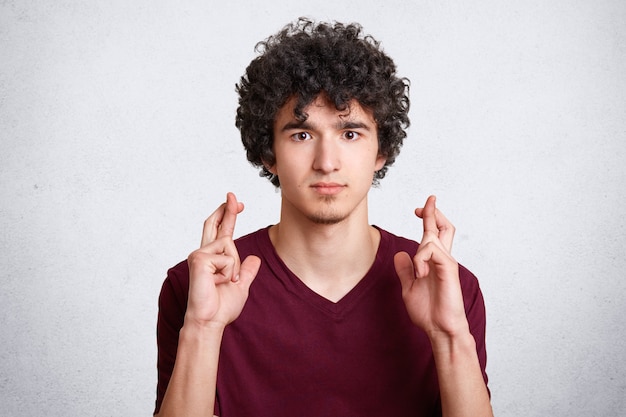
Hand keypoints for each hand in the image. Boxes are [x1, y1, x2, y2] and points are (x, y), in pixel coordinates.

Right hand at [185, 192, 260, 328]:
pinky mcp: (199, 260)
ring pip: (230, 246)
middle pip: (216, 224)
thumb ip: (246, 272)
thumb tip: (254, 258)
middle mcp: (203, 253)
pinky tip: (217, 283)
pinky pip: (227, 258)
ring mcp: (199, 255)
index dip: (227, 216)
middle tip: (232, 194)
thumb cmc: (220, 307)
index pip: (220, 231)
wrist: (210, 321)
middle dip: (227, 209)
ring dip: (234, 268)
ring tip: (223, 282)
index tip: (236, 202)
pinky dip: (229, 273)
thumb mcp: (240, 286)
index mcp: (212, 258)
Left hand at [394, 196, 468, 337]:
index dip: (428, 218)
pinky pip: (432, 252)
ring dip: (419, 251)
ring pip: (430, 238)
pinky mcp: (449, 269)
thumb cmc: (428, 311)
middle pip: (442, 227)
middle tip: (428, 200)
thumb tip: (400, 255)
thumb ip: (405, 271)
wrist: (439, 328)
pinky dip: (421, 260)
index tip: (418, 209)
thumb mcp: (409, 287)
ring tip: (418, 274)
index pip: (433, 234)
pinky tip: (421, 274)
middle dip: (433, 212)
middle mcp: (443, 259)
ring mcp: (447, 263)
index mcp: (434, 262)